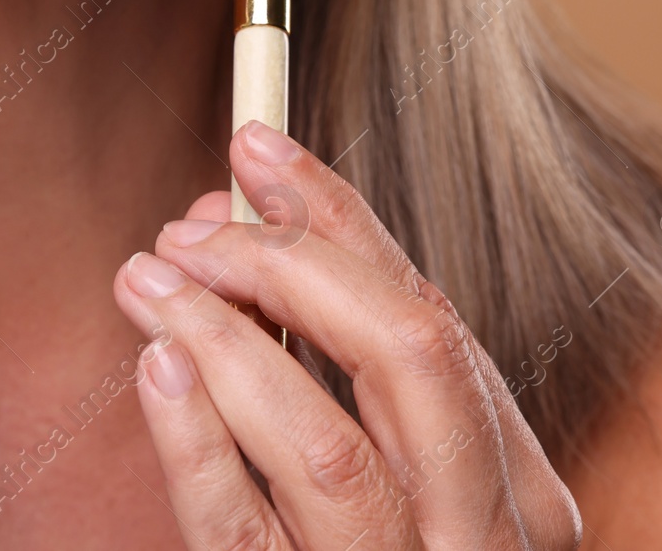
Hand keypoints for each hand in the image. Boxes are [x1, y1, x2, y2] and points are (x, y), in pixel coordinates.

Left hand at [112, 120, 580, 548]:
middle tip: (194, 225)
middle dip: (293, 262)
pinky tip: (155, 365)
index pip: (430, 314)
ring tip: (147, 276)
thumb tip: (237, 228)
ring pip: (324, 445)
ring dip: (224, 335)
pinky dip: (194, 438)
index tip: (257, 149)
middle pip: (406, 354)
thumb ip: (349, 375)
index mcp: (514, 485)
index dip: (339, 218)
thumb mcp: (406, 484)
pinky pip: (244, 533)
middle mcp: (478, 535)